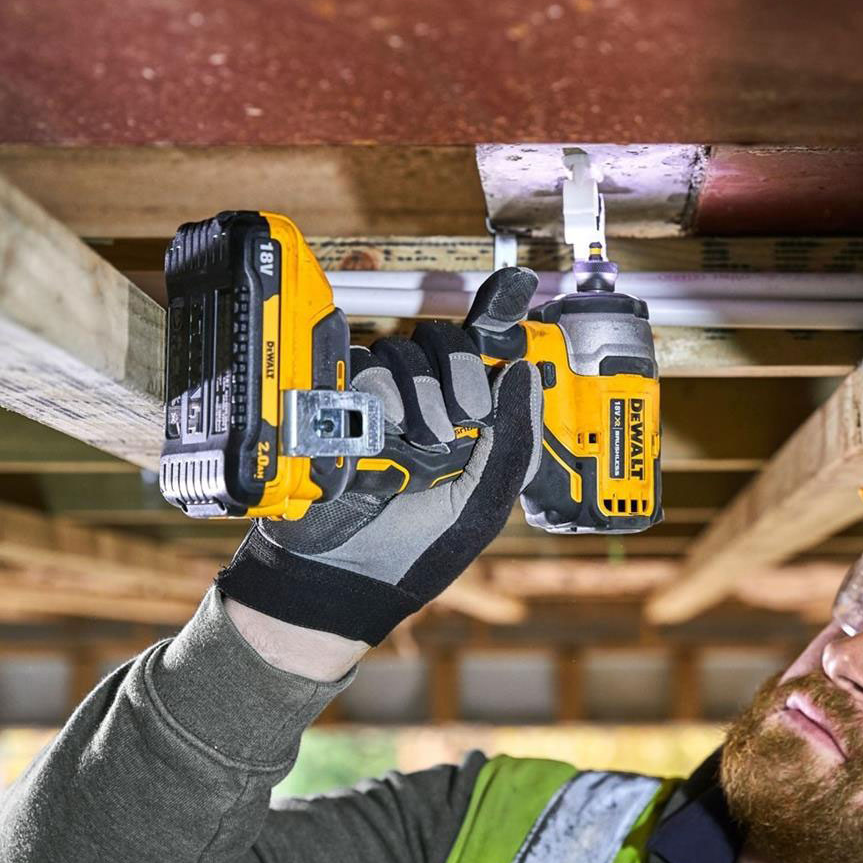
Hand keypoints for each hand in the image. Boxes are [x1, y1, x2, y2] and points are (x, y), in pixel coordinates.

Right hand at [216, 268, 543, 645]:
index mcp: (464, 423)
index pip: (483, 352)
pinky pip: (360, 371)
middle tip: (465, 418)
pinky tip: (382, 437)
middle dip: (463, 369)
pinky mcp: (337, 408)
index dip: (499, 311)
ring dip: (420, 393)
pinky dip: (379, 398)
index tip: (520, 281)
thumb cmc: (417, 551)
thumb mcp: (482, 504)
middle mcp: (423, 405)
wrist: (343, 581)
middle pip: (444, 340)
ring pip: (401, 352)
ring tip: (419, 444)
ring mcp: (378, 406)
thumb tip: (525, 372)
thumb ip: (513, 444)